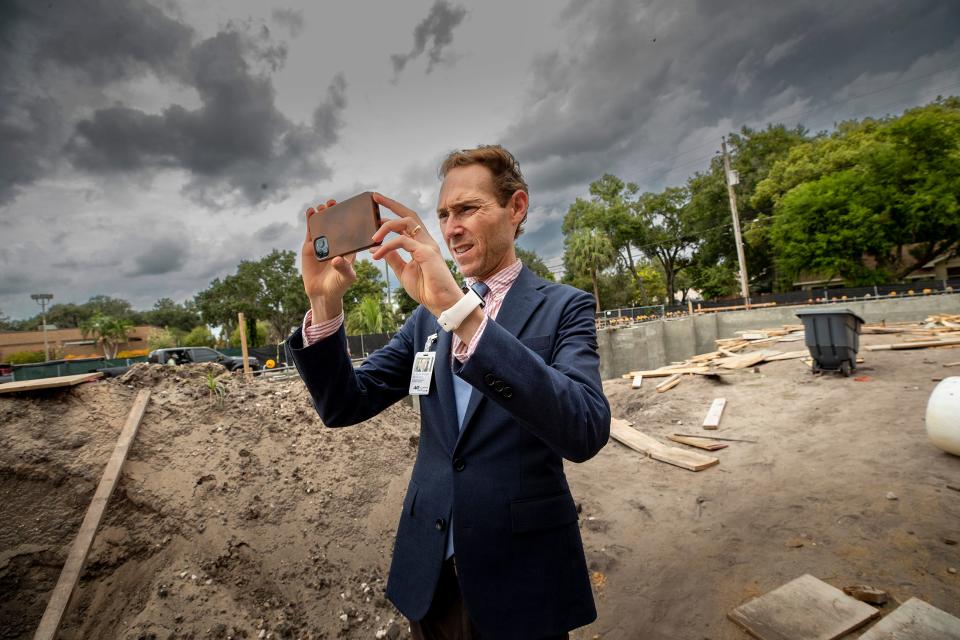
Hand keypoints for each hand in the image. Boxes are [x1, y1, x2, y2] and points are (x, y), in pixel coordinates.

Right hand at [300, 200, 356, 320]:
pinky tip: (311, 212)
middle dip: (334, 213)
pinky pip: (311, 232)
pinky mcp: (311, 247)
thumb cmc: (339, 286)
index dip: (350, 218)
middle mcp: (336, 243)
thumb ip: (343, 268)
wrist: (322, 294)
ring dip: (322, 214)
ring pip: (323, 225)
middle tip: (333, 203)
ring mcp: (323, 244)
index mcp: (349, 248)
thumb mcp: (346, 277)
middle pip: (335, 224)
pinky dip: (311, 221)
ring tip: (322, 206)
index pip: (351, 231)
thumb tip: (337, 259)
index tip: (350, 207)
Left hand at [370, 193, 462, 316]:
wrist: (441, 303)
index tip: (377, 207)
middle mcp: (425, 241)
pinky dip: (387, 245)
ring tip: (372, 238)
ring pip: (406, 223)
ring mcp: (427, 245)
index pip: (407, 222)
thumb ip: (392, 257)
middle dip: (391, 204)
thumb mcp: (403, 271)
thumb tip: (377, 248)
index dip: (393, 211)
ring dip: (386, 226)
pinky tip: (377, 254)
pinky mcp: (426, 252)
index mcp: (420, 244)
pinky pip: (403, 241)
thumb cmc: (426, 289)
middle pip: (408, 214)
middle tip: (374, 198)